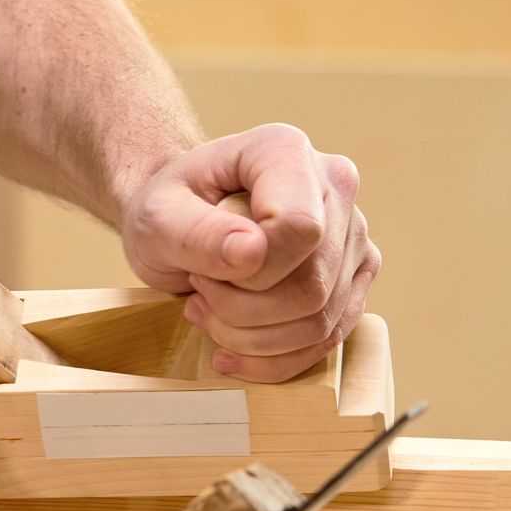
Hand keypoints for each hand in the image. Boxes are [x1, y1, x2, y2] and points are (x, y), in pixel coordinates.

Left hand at [119, 123, 379, 382]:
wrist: (179, 219)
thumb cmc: (168, 210)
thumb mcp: (155, 217)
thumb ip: (195, 232)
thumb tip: (252, 254)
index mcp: (285, 151)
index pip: (298, 229)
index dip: (249, 272)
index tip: (202, 269)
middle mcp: (334, 186)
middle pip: (312, 286)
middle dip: (241, 311)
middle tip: (198, 294)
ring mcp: (352, 234)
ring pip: (321, 320)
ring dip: (252, 338)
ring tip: (210, 312)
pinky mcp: (354, 276)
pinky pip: (329, 339)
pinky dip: (273, 358)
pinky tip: (231, 348)